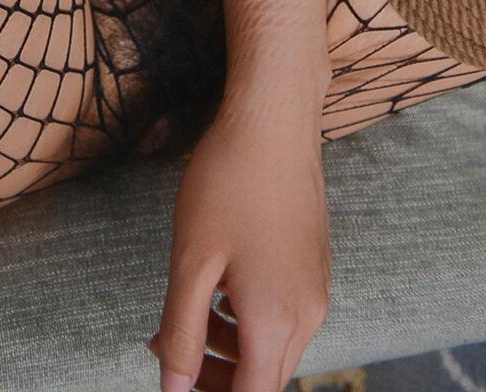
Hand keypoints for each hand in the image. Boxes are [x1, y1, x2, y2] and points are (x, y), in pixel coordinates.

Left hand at [148, 98, 329, 391]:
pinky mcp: (316, 267)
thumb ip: (181, 331)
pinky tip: (223, 285)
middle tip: (169, 346)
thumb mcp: (191, 260)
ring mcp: (316, 290)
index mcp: (275, 320)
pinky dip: (251, 319)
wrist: (273, 120)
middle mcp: (307, 315)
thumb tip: (174, 389)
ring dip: (232, 347)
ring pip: (275, 349)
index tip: (179, 380)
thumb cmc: (227, 182)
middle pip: (264, 379)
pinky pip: (286, 316)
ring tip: (190, 310)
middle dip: (217, 377)